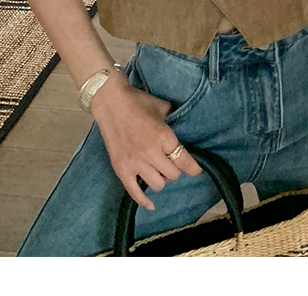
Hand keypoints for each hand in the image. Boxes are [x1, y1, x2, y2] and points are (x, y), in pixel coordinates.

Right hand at [89, 77, 202, 209]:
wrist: (111, 102)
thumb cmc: (138, 102)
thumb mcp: (162, 107)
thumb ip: (174, 119)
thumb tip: (185, 124)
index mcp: (163, 137)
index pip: (184, 161)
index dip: (193, 168)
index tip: (196, 170)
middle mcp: (151, 153)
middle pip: (173, 175)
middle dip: (175, 170)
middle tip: (172, 163)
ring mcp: (135, 163)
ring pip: (158, 185)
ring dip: (161, 179)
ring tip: (159, 171)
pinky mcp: (121, 169)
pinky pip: (135, 192)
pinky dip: (144, 201)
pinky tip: (151, 204)